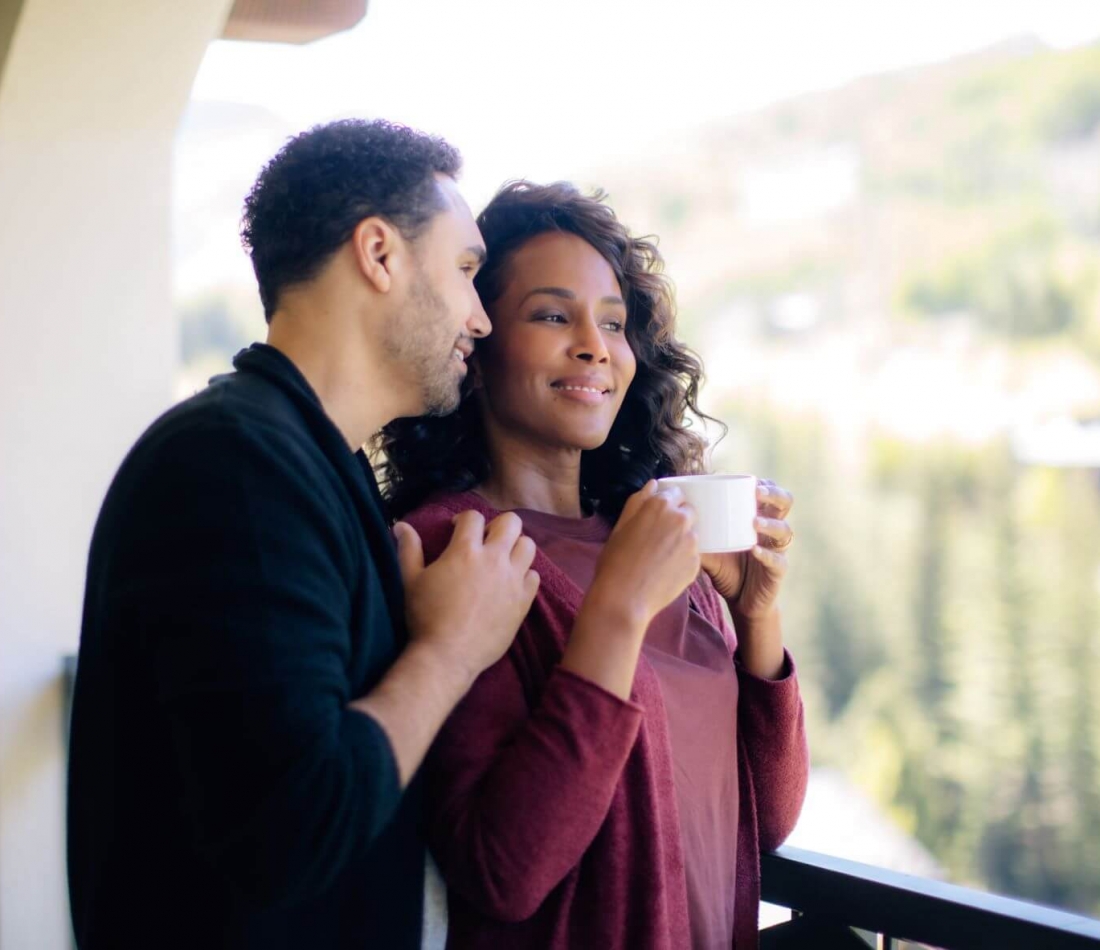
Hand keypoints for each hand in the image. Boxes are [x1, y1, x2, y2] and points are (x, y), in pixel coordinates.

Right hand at [394, 511, 538, 683]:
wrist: (448, 655)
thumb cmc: (425, 617)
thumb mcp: (410, 581)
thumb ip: (409, 550)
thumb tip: (401, 526)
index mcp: (465, 551)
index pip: (474, 516)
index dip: (464, 519)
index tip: (457, 529)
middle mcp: (494, 560)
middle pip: (511, 523)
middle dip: (498, 525)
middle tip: (485, 540)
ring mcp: (512, 580)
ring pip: (528, 546)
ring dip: (515, 547)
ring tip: (501, 559)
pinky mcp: (523, 601)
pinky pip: (534, 577)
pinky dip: (524, 575)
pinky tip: (510, 583)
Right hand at [588, 480, 699, 627]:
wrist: (624, 599)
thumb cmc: (615, 561)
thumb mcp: (620, 526)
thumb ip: (638, 501)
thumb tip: (653, 485)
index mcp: (660, 505)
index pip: (675, 493)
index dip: (666, 503)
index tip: (657, 516)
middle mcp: (680, 520)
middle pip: (688, 511)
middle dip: (678, 519)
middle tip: (659, 537)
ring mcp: (691, 543)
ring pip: (692, 534)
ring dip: (682, 539)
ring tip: (661, 556)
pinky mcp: (696, 564)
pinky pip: (693, 555)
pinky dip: (683, 559)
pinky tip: (666, 569)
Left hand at [700, 478, 793, 620]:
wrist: (740, 602)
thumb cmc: (727, 570)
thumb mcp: (710, 549)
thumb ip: (698, 534)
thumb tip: (673, 518)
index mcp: (759, 518)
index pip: (770, 493)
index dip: (766, 484)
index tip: (751, 480)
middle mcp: (772, 531)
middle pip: (786, 503)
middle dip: (774, 494)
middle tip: (757, 493)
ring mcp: (777, 550)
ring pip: (785, 530)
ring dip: (770, 523)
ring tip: (754, 522)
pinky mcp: (778, 571)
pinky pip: (778, 560)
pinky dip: (766, 555)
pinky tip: (755, 550)